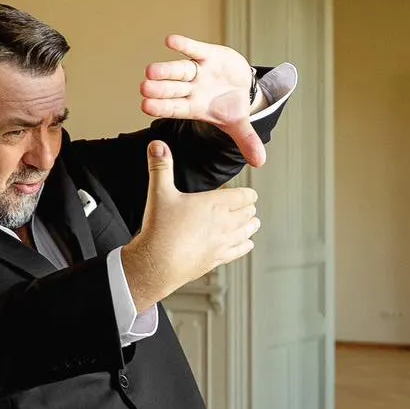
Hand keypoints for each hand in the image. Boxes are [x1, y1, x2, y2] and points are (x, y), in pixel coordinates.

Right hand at [119, 140, 259, 310]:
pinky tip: (246, 244)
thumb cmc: (160, 230)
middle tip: (248, 206)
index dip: (248, 193)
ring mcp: (223, 243)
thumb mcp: (159, 193)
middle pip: (248, 213)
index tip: (247, 193)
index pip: (245, 196)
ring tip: (252, 223)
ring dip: (250, 226)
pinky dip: (245, 245)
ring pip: (247, 232)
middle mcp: (224, 224)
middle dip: (249, 208)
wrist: (157, 264)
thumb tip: (157, 145)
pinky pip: (240, 251)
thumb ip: (160, 167)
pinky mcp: (218, 259)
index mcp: (215, 205)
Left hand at [140, 34, 266, 167]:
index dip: (162, 107)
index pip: (175, 108)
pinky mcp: (207, 55)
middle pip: (173, 89)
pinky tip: (171, 41)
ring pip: (180, 70)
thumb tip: (260, 162)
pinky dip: (184, 45)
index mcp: (195, 107)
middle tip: (144, 88)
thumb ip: (247, 141)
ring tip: (151, 70)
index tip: (145, 107)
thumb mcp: (240, 124)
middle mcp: (193, 89)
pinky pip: (194, 50)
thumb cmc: (231, 106)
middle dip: (160, 89)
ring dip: (167, 70)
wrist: (240, 85)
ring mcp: (199, 72)